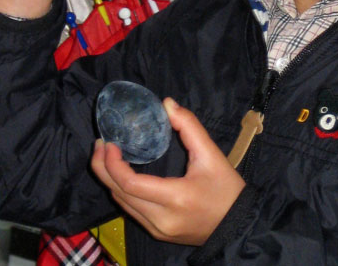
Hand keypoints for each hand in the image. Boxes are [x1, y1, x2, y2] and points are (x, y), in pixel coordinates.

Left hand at [91, 98, 245, 245]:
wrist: (238, 226)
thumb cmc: (227, 190)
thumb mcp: (212, 154)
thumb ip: (189, 126)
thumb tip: (167, 103)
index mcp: (175, 198)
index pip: (130, 184)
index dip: (113, 163)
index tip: (109, 142)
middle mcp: (160, 219)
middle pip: (119, 195)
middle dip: (102, 168)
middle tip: (100, 144)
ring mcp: (156, 230)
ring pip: (121, 204)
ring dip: (109, 179)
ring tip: (106, 154)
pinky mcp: (156, 233)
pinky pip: (131, 211)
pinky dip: (121, 191)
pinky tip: (121, 173)